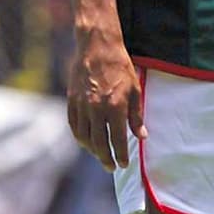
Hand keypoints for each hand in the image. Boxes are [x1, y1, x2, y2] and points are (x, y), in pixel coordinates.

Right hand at [67, 23, 145, 171]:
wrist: (97, 46)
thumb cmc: (120, 67)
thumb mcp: (135, 90)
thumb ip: (136, 116)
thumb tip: (141, 136)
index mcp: (114, 106)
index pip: (117, 139)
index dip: (121, 155)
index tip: (124, 164)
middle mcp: (96, 108)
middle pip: (99, 143)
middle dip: (106, 158)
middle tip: (112, 167)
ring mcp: (81, 105)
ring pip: (84, 137)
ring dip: (92, 150)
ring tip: (100, 155)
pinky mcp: (72, 100)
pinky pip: (73, 125)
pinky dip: (80, 137)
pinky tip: (86, 141)